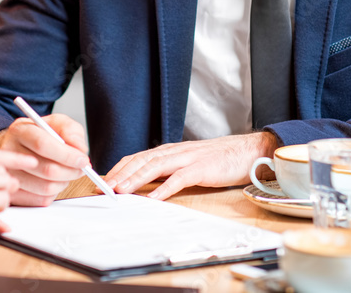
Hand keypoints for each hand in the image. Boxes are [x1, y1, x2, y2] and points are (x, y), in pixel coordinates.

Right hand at [0, 113, 89, 205]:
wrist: (17, 147)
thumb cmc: (39, 135)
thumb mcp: (56, 123)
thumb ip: (70, 131)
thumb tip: (80, 150)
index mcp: (19, 131)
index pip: (42, 144)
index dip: (67, 155)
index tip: (83, 160)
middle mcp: (8, 153)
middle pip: (46, 170)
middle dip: (71, 172)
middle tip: (81, 169)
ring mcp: (8, 176)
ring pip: (45, 188)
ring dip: (63, 183)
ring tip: (65, 173)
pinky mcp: (12, 194)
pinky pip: (40, 200)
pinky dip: (54, 193)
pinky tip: (54, 182)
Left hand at [104, 131, 276, 200]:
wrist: (247, 151)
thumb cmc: (217, 159)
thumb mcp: (187, 163)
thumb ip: (168, 171)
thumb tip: (145, 185)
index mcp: (169, 151)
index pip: (137, 157)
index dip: (118, 168)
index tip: (102, 181)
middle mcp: (175, 151)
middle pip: (141, 160)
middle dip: (120, 174)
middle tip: (104, 187)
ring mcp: (188, 158)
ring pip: (155, 166)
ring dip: (136, 179)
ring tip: (121, 191)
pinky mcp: (202, 168)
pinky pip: (179, 179)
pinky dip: (164, 189)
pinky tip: (153, 198)